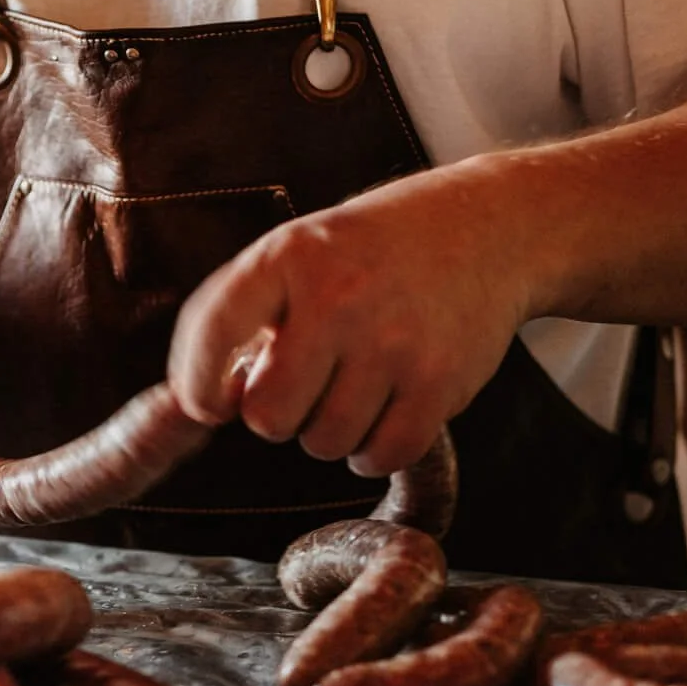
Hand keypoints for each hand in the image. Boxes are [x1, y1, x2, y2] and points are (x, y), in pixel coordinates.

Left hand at [166, 165, 535, 476]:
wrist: (489, 229)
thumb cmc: (375, 251)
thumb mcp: (300, 252)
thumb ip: (241, 317)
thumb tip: (197, 407)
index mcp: (290, 257)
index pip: (214, 333)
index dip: (198, 386)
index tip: (210, 403)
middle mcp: (339, 297)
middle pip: (268, 417)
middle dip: (277, 415)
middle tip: (305, 385)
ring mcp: (393, 341)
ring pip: (324, 443)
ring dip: (330, 431)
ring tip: (352, 386)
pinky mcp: (439, 380)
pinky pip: (381, 455)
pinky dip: (374, 451)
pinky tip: (382, 413)